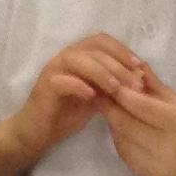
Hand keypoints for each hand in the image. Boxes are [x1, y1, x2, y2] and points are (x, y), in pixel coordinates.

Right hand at [4, 34, 145, 159]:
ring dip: (102, 73)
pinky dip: (80, 86)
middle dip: (118, 65)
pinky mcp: (45, 86)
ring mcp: (54, 69)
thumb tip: (135, 78)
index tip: (139, 66)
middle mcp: (65, 57)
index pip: (102, 41)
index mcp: (78, 55)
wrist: (36, 134)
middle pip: (95, 49)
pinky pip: (65, 81)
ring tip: (116, 89)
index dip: (122, 50)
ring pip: (82, 61)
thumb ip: (109, 85)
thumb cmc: (65, 115)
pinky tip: (92, 97)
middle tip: (134, 82)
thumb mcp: (94, 98)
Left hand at [102, 78, 175, 175]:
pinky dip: (119, 140)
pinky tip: (119, 129)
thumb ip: (159, 90)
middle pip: (126, 125)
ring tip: (108, 108)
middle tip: (98, 93)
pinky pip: (126, 155)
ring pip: (122, 141)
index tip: (108, 82)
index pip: (141, 106)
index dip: (121, 94)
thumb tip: (137, 70)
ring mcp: (154, 164)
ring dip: (112, 124)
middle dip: (110, 108)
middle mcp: (164, 144)